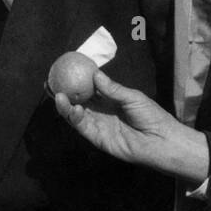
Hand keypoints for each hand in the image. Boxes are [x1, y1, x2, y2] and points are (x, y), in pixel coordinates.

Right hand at [54, 69, 209, 181]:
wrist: (161, 140)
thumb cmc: (151, 115)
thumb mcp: (132, 97)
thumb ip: (112, 88)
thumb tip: (94, 74)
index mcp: (110, 99)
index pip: (88, 88)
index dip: (75, 80)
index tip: (63, 70)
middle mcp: (101, 111)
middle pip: (78, 101)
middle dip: (64, 92)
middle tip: (50, 83)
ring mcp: (99, 125)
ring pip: (77, 114)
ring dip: (66, 106)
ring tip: (58, 95)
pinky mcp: (98, 139)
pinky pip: (84, 127)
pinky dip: (76, 118)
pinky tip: (74, 108)